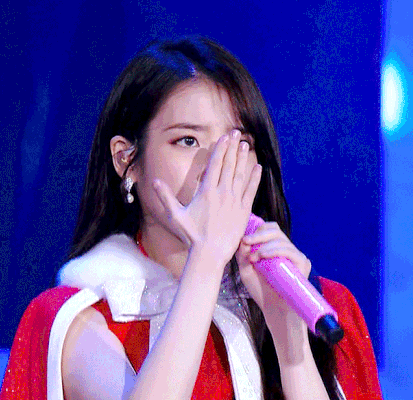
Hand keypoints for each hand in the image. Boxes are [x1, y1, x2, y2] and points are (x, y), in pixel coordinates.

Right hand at [153, 130, 261, 264]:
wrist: (210, 253)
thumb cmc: (191, 235)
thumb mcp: (175, 215)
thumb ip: (165, 197)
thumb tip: (154, 181)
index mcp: (206, 192)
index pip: (215, 164)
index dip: (220, 149)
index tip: (224, 137)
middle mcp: (222, 193)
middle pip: (229, 165)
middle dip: (232, 147)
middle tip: (237, 133)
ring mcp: (235, 201)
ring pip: (240, 174)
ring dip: (243, 158)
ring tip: (246, 145)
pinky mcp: (244, 211)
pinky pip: (251, 190)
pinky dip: (255, 178)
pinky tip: (258, 167)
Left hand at [235, 222, 311, 348]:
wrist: (274, 310)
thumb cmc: (260, 290)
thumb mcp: (246, 270)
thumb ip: (242, 255)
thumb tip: (243, 240)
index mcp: (274, 248)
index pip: (269, 229)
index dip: (256, 229)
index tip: (243, 238)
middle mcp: (287, 249)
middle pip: (275, 229)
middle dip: (258, 234)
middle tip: (246, 241)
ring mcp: (296, 256)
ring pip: (281, 239)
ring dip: (264, 245)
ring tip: (253, 257)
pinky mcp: (303, 264)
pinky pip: (290, 251)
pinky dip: (274, 251)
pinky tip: (262, 256)